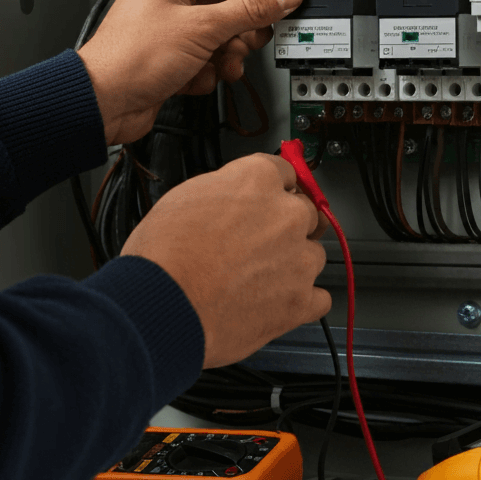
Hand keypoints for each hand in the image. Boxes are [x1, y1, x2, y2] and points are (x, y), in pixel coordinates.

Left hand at [78, 0, 302, 145]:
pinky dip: (209, 72)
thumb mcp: (203, 27)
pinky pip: (209, 60)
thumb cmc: (131, 57)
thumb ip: (250, 10)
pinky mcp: (174, 60)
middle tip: (251, 38)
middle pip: (230, 5)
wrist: (104, 103)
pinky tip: (197, 78)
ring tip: (222, 63)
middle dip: (243, 28)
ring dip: (228, 54)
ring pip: (222, 36)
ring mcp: (173, 31)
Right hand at [121, 154, 331, 368]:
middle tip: (257, 243)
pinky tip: (276, 302)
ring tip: (257, 278)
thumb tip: (234, 198)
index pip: (285, 172)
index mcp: (258, 180)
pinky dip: (301, 301)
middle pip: (305, 212)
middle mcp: (287, 214)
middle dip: (285, 226)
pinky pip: (318, 298)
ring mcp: (299, 259)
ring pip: (313, 254)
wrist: (162, 307)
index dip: (273, 189)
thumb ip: (226, 191)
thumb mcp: (185, 196)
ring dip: (293, 264)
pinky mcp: (300, 301)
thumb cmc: (163, 256)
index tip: (270, 198)